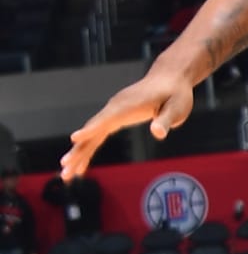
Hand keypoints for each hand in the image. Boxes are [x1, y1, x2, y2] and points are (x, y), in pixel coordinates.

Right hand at [62, 63, 196, 177]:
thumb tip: (157, 133)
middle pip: (92, 131)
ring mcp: (112, 112)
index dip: (91, 129)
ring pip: (90, 136)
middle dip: (77, 151)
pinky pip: (97, 136)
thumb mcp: (177, 107)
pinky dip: (88, 150)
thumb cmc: (175, 93)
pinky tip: (81, 167)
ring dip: (77, 154)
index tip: (74, 139)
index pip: (106, 119)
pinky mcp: (114, 118)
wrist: (169, 78)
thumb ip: (166, 120)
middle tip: (64, 169)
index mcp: (127, 105)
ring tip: (66, 175)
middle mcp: (115, 108)